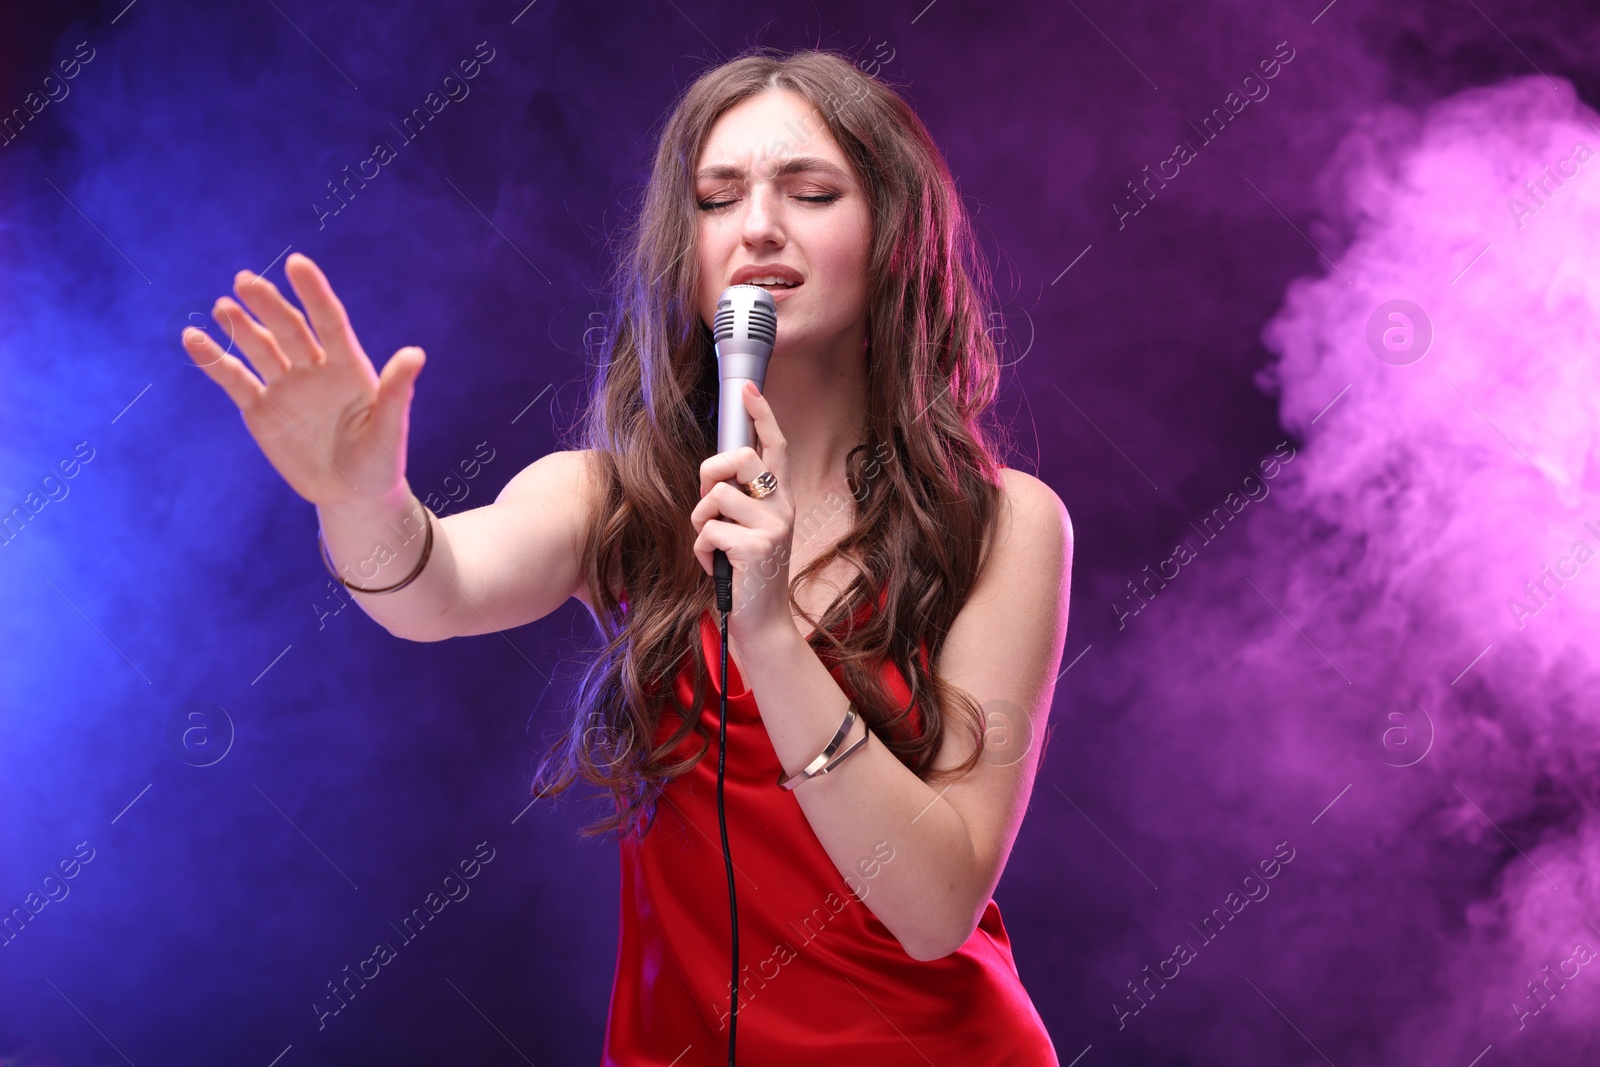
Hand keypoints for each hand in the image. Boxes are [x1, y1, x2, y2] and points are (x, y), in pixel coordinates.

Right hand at [181, 252, 424, 507]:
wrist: (351, 495)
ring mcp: (285, 388)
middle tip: (245, 280)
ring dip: (240, 326)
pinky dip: (213, 360)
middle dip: (268, 305)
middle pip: (288, 330)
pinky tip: (193, 339)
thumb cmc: (379, 462)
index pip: (330, 322)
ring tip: (223, 306)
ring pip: (259, 348)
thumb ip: (397, 393)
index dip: (314, 293)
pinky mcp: (260, 410)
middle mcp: (314, 370)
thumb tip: (416, 354)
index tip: (297, 263)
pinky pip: (234, 380)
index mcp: (348, 368)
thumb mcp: (390, 432)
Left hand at [691, 382, 795, 645]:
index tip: (748, 387)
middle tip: (706, 500)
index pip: (775, 446)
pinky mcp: (756, 548)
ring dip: (700, 522)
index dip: (762, 414)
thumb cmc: (747, 576)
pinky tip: (715, 567)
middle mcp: (783, 507)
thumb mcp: (749, 532)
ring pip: (717, 497)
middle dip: (710, 472)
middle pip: (740, 458)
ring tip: (711, 544)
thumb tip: (713, 479)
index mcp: (780, 500)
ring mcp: (773, 527)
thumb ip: (739, 503)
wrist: (762, 624)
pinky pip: (709, 531)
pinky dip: (701, 552)